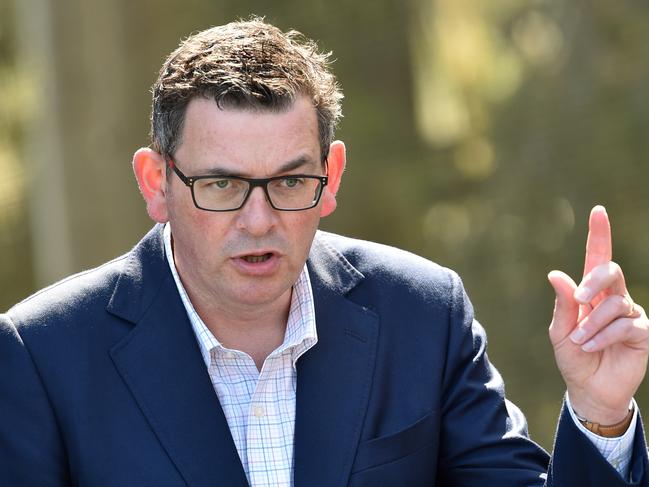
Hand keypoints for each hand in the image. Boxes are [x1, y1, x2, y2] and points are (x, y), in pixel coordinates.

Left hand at [548, 205, 648, 424]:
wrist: (588, 389)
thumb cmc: (573, 356)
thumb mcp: (560, 330)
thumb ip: (563, 303)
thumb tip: (556, 274)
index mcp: (592, 292)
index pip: (598, 257)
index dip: (600, 234)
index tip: (598, 211)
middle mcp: (614, 298)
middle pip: (611, 271)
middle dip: (594, 281)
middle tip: (579, 299)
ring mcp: (631, 314)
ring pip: (615, 303)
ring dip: (592, 323)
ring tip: (580, 341)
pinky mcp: (642, 333)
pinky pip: (625, 324)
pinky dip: (603, 336)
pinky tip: (592, 347)